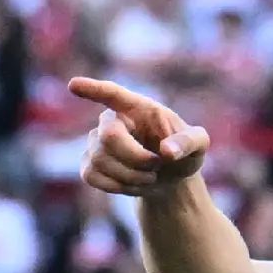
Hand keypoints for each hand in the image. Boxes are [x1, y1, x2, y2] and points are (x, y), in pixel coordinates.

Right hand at [69, 76, 209, 195]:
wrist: (171, 178)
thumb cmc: (183, 153)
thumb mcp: (199, 145)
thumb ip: (189, 142)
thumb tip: (167, 152)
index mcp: (138, 107)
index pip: (112, 94)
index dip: (93, 89)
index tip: (74, 85)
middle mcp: (113, 120)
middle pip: (108, 136)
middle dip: (135, 159)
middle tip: (156, 166)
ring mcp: (97, 141)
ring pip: (99, 160)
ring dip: (130, 177)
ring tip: (150, 177)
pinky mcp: (89, 163)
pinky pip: (91, 175)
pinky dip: (116, 186)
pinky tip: (132, 184)